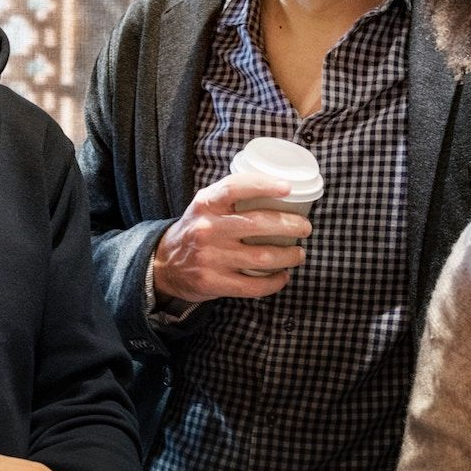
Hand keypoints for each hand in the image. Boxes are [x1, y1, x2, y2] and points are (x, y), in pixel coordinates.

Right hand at [153, 172, 310, 303]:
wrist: (164, 264)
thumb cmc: (195, 230)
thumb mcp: (204, 206)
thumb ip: (231, 197)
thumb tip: (279, 191)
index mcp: (205, 204)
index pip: (235, 187)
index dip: (264, 185)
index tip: (288, 188)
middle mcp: (207, 229)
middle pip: (258, 224)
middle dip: (291, 226)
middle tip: (305, 228)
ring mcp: (210, 257)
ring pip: (262, 257)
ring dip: (289, 256)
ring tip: (298, 254)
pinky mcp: (213, 282)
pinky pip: (253, 285)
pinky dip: (275, 282)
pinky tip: (282, 276)